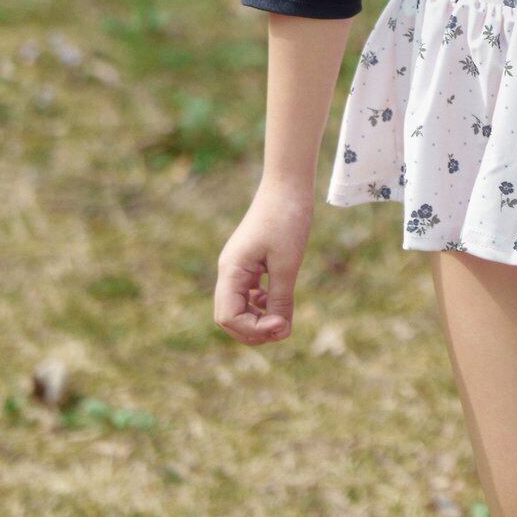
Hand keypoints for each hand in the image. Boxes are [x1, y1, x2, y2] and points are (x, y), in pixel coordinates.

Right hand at [214, 179, 313, 345]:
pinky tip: (278, 300)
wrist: (288, 185)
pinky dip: (262, 304)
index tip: (282, 324)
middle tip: (283, 328)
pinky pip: (248, 293)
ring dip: (258, 319)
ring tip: (282, 319)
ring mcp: (238, 266)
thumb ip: (281, 299)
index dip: (253, 330)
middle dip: (254, 330)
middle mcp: (229, 271)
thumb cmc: (286, 219)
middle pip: (229, 317)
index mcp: (231, 271)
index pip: (228, 318)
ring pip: (239, 307)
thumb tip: (281, 332)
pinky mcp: (250, 261)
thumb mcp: (287, 264)